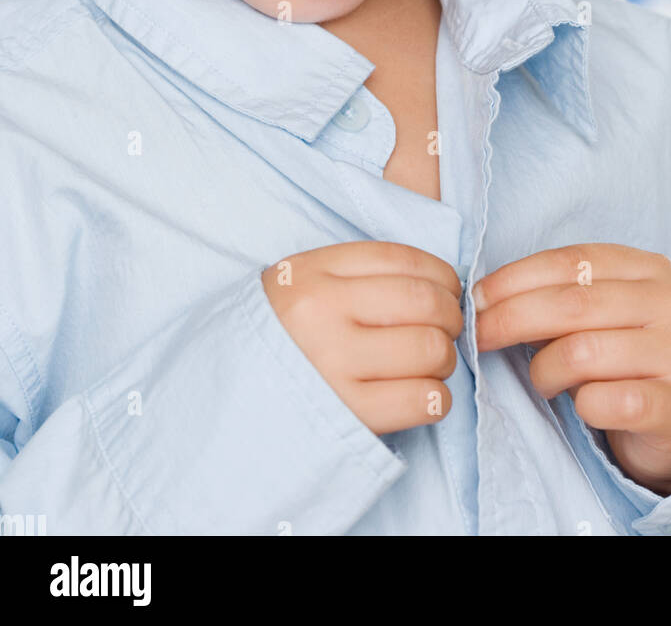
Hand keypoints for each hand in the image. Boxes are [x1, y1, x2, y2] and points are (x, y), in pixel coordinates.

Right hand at [262, 241, 462, 435]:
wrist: (215, 402)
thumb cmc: (275, 339)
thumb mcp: (300, 284)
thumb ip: (358, 274)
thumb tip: (438, 282)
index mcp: (312, 273)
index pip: (404, 259)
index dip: (442, 275)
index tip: (448, 290)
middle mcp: (322, 313)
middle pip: (425, 303)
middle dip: (450, 317)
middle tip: (444, 330)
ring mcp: (333, 366)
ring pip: (431, 351)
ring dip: (443, 359)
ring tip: (426, 365)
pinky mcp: (346, 416)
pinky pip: (423, 400)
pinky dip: (435, 397)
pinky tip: (419, 394)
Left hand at [472, 243, 670, 493]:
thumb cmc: (631, 359)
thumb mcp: (604, 314)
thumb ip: (561, 298)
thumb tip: (485, 299)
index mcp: (650, 269)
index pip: (570, 261)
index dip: (514, 278)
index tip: (476, 298)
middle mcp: (670, 304)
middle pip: (570, 304)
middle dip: (511, 319)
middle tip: (478, 338)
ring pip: (580, 353)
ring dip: (545, 370)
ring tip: (544, 380)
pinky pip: (604, 402)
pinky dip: (581, 406)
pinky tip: (582, 407)